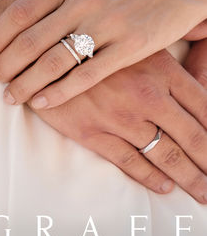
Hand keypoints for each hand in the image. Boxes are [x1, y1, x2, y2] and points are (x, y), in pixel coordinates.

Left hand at [0, 0, 206, 108]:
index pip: (21, 11)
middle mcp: (84, 1)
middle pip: (31, 40)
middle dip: (6, 64)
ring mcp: (107, 26)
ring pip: (54, 61)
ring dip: (27, 82)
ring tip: (12, 96)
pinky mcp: (128, 48)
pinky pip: (86, 75)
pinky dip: (60, 91)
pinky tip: (43, 102)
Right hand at [29, 50, 206, 202]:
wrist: (45, 50)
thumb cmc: (94, 44)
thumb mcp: (136, 43)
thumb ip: (167, 62)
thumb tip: (201, 71)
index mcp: (161, 70)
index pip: (204, 107)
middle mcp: (146, 96)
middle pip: (192, 137)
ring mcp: (120, 116)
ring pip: (165, 155)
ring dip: (188, 177)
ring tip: (201, 192)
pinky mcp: (94, 132)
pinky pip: (129, 161)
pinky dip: (150, 177)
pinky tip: (164, 187)